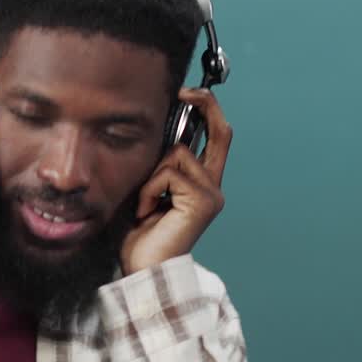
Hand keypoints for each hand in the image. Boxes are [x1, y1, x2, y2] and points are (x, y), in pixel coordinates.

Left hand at [120, 88, 232, 274]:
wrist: (143, 270)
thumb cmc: (140, 234)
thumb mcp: (148, 189)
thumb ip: (159, 165)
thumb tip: (158, 132)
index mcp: (201, 183)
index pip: (215, 139)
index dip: (207, 111)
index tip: (187, 93)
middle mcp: (213, 187)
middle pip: (221, 133)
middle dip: (207, 104)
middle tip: (187, 91)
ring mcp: (211, 194)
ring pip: (179, 153)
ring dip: (152, 174)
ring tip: (145, 203)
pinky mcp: (202, 201)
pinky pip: (168, 173)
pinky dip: (150, 188)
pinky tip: (146, 211)